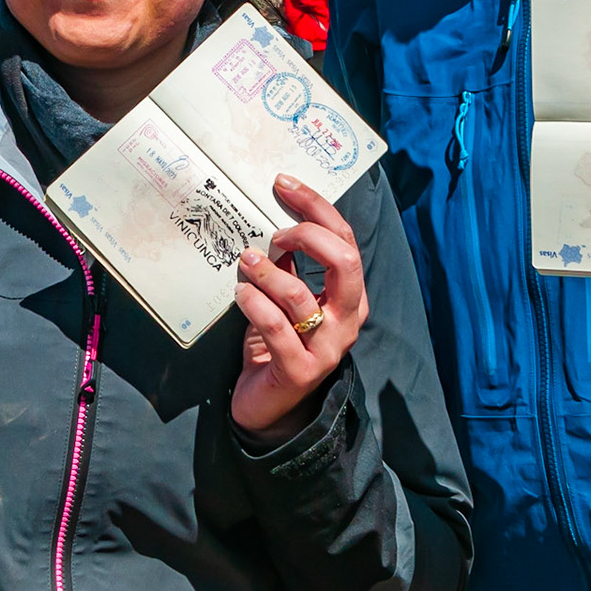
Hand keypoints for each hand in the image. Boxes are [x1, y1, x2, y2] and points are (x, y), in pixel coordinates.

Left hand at [231, 176, 367, 443]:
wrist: (268, 405)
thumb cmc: (276, 342)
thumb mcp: (285, 298)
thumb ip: (288, 265)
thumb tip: (270, 220)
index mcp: (349, 296)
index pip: (344, 240)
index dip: (316, 207)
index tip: (283, 184)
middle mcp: (347, 320)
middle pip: (343, 262)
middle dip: (308, 234)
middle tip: (274, 232)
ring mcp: (327, 348)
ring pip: (302, 297)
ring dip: (269, 273)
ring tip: (245, 261)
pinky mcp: (300, 371)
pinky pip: (278, 329)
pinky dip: (256, 305)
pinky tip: (240, 294)